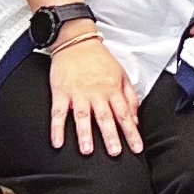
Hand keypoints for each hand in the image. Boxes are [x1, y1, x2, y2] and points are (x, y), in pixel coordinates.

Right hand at [46, 28, 143, 155]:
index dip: (132, 132)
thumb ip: (130, 97)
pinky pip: (58, 112)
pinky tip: (58, 142)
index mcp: (112, 90)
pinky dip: (57, 128)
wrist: (76, 41)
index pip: (124, 114)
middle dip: (111, 136)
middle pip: (105, 117)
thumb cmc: (99, 58)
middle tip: (115, 152)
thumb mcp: (122, 74)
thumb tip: (135, 118)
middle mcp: (96, 93)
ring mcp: (78, 93)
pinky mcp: (61, 92)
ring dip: (85, 134)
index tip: (137, 147)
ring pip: (83, 116)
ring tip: (87, 150)